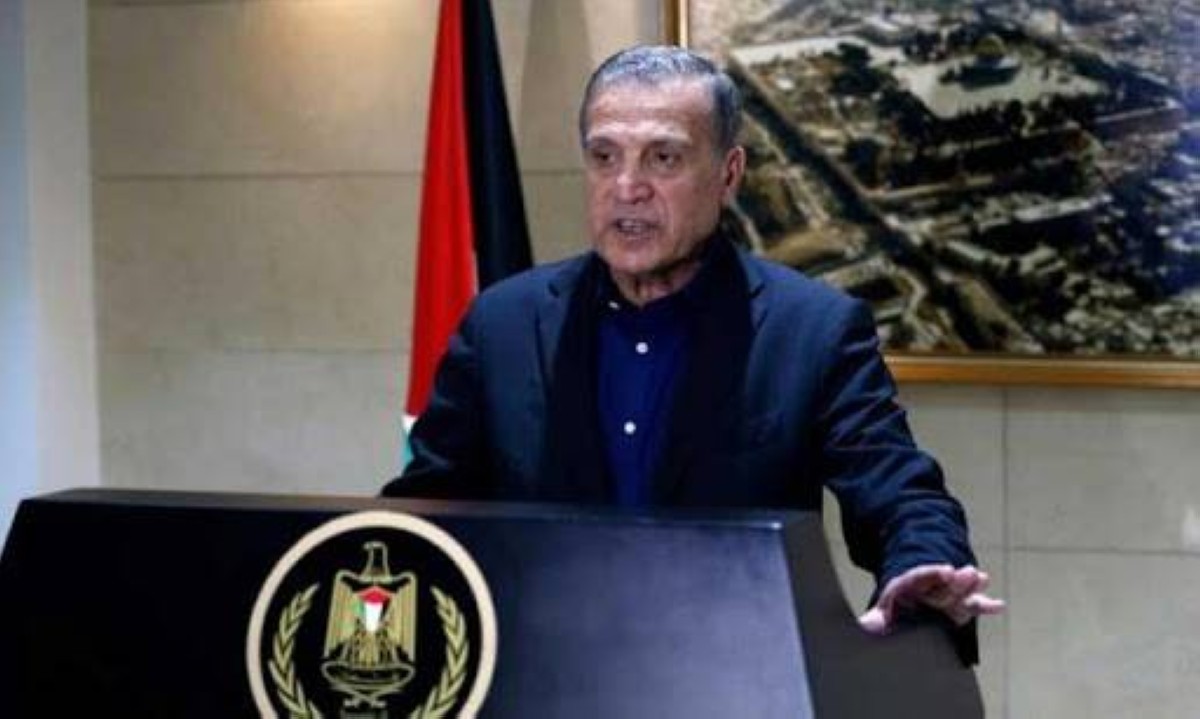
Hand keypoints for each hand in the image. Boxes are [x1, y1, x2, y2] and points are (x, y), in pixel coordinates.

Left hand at [857, 564, 1004, 634]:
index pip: (920, 577)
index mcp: (907, 586)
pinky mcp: (958, 607)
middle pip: (943, 583)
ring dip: (971, 585)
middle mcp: (929, 588)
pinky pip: (972, 606)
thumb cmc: (893, 610)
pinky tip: (998, 605)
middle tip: (969, 573)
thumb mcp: (881, 612)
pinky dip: (984, 606)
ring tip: (982, 578)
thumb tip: (866, 627)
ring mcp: (945, 596)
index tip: (946, 570)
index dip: (933, 573)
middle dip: (956, 580)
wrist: (906, 603)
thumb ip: (875, 620)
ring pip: (959, 590)